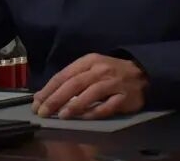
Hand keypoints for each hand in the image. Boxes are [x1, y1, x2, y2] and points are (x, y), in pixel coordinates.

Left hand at [31, 53, 147, 119]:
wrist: (142, 73)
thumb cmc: (110, 71)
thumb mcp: (91, 67)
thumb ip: (72, 79)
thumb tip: (46, 95)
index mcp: (88, 61)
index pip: (64, 75)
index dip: (48, 89)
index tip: (36, 102)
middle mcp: (99, 70)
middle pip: (74, 84)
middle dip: (55, 98)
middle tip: (43, 111)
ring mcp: (113, 83)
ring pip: (90, 93)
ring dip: (74, 105)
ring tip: (61, 115)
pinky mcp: (124, 96)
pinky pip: (107, 106)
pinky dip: (95, 112)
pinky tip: (84, 118)